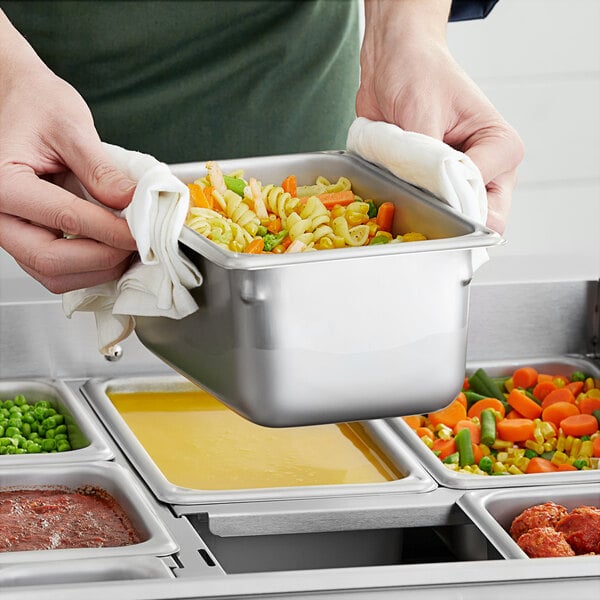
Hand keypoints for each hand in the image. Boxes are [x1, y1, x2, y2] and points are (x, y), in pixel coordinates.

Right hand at [0, 11, 136, 292]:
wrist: (17, 100)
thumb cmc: (34, 105)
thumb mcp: (70, 125)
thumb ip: (101, 168)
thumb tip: (131, 202)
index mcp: (2, 183)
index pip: (64, 218)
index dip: (110, 231)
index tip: (142, 232)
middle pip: (51, 260)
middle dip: (103, 258)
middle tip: (138, 244)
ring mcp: (11, 232)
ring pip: (53, 274)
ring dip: (98, 269)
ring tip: (129, 248)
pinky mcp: (27, 239)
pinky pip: (56, 271)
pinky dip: (89, 269)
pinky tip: (113, 252)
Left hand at [357, 0, 523, 233]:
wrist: (391, 62)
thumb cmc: (418, 73)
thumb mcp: (424, 114)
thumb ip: (430, 160)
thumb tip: (429, 195)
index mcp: (500, 147)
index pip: (486, 201)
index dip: (453, 205)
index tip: (424, 194)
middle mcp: (487, 168)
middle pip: (476, 217)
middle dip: (442, 215)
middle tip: (413, 198)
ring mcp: (460, 178)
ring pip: (448, 217)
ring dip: (422, 206)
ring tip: (401, 182)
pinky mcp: (434, 182)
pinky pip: (425, 207)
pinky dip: (407, 200)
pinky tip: (394, 182)